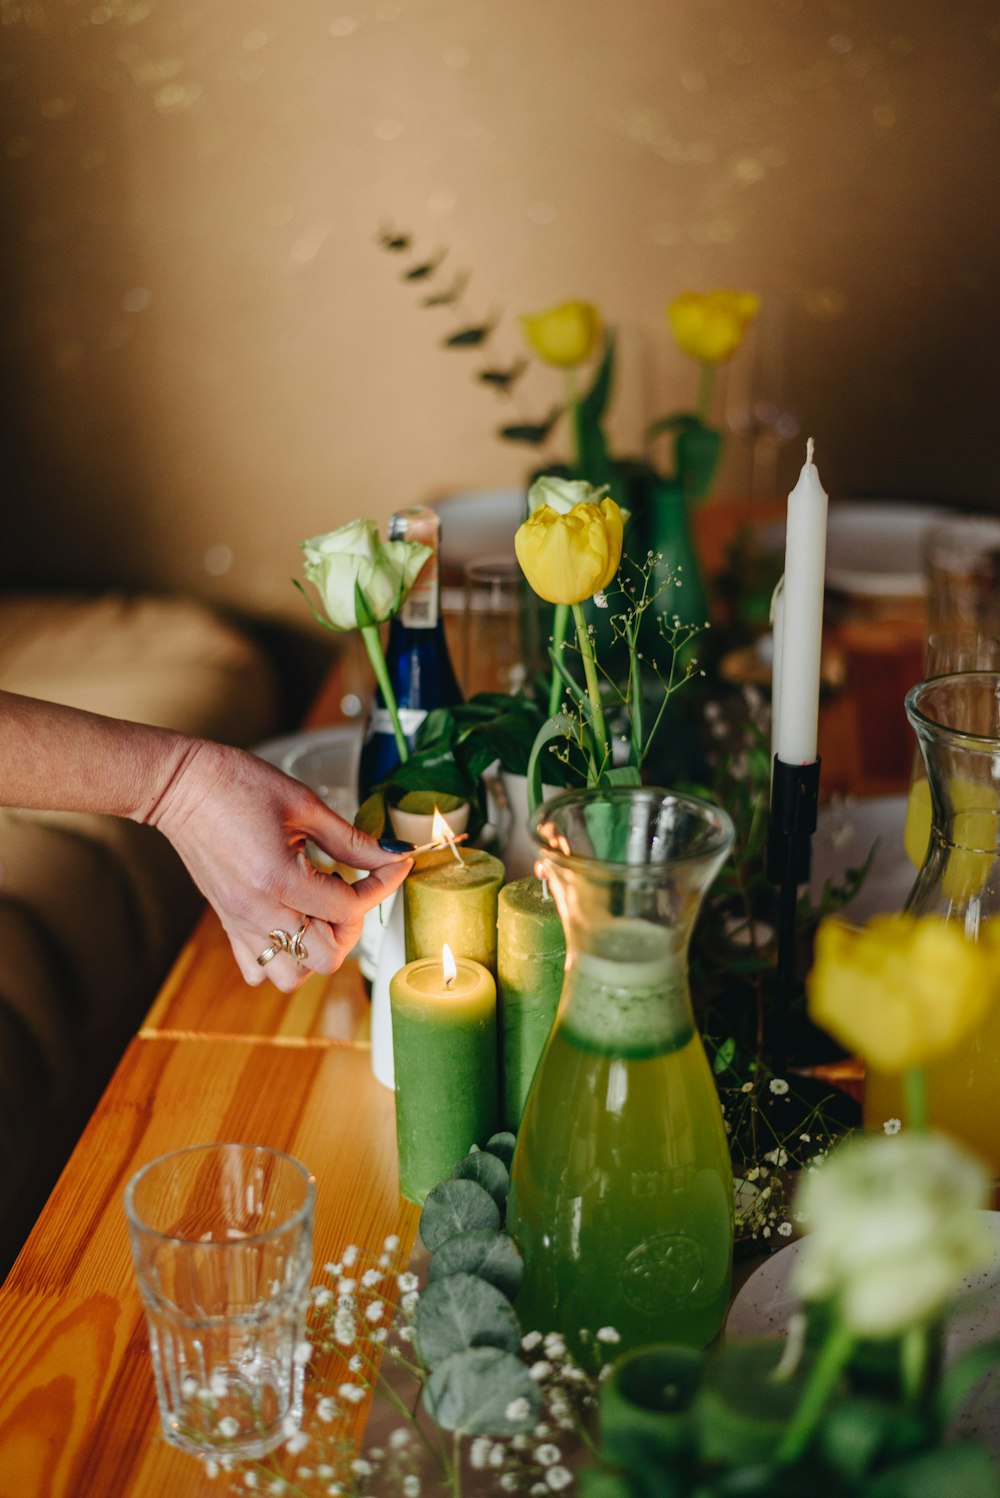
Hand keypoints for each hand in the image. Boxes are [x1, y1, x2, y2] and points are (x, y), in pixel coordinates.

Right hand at [149, 739, 411, 990]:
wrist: (180, 786)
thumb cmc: (237, 785)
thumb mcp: (304, 804)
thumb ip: (350, 839)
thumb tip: (390, 854)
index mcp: (279, 878)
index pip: (348, 908)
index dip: (381, 886)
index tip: (394, 865)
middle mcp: (258, 911)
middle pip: (325, 956)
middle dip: (351, 926)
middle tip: (353, 890)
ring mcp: (239, 922)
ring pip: (291, 976)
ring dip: (316, 950)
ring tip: (321, 911)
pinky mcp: (227, 922)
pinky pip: (257, 969)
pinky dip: (282, 957)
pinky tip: (291, 921)